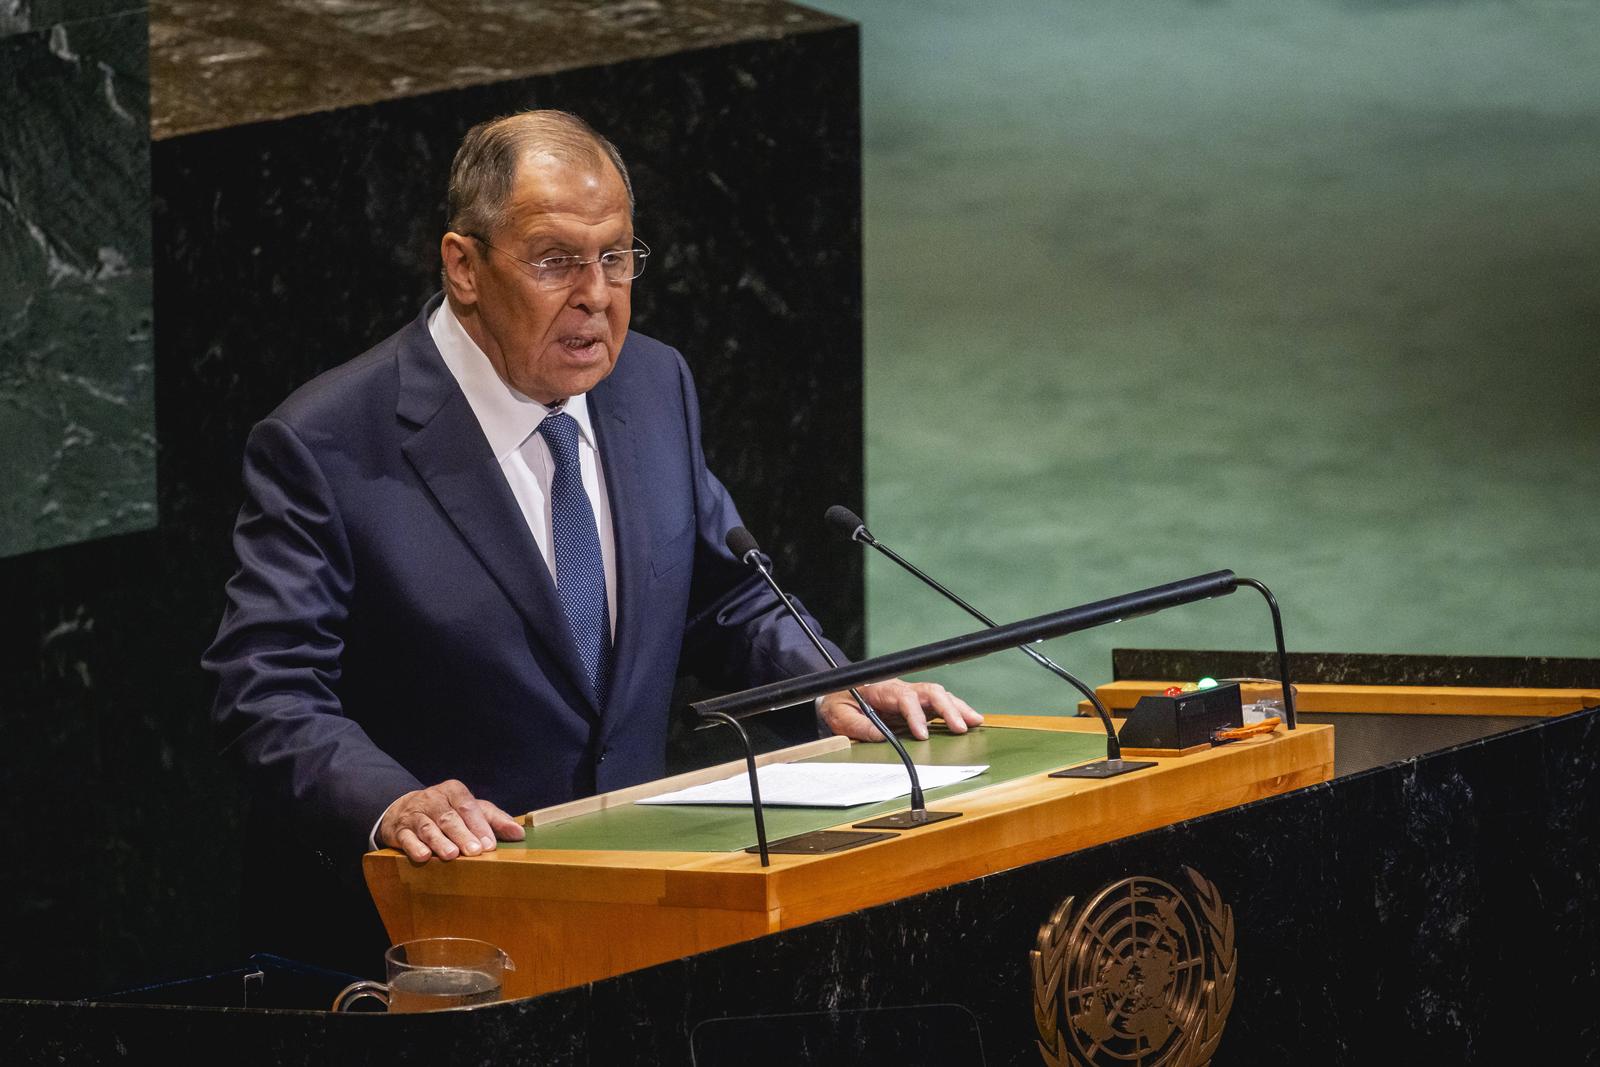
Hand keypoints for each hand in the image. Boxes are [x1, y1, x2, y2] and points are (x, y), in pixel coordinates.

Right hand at [377, 779, 525, 862]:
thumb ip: (495, 820)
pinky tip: (423, 856)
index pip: (468, 806)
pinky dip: (414, 847)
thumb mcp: (471, 810)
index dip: (479, 825)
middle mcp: (433, 799)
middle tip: (475, 851)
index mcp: (453, 791)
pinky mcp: (399, 830)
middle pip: (449, 817)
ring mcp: (414, 814)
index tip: (489, 844)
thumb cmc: (447, 811)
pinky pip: (406, 838)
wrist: (405, 810)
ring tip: (451, 855)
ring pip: (428, 827)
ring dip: (439, 841)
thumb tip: (519, 833)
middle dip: (463, 834)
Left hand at [819, 678, 982, 741]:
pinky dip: (956, 710)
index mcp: (881, 690)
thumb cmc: (840, 702)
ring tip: (975, 721)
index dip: (915, 715)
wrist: (838, 692)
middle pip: (929, 691)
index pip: (904, 698)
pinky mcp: (916, 703)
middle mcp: (900, 689)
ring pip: (939, 695)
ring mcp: (910, 695)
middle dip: (948, 708)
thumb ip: (859, 726)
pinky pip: (939, 704)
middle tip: (960, 727)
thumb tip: (880, 737)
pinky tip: (969, 720)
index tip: (922, 735)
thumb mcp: (841, 716)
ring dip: (958, 707)